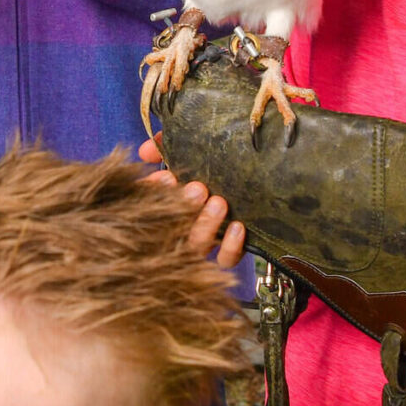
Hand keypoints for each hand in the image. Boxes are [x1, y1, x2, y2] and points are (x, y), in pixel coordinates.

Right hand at [136, 137, 246, 267]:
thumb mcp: (187, 149)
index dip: (154, 192)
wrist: (260, 178)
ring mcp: (207, 238)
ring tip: (219, 202)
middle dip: (183, 207)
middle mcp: (184, 223)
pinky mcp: (230, 249)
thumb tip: (145, 149)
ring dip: (206, 224)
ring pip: (197, 245)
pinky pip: (226, 259)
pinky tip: (238, 226)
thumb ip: (164, 146)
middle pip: (172, 226)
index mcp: (170, 201)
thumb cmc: (213, 164)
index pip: (150, 201)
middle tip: (198, 188)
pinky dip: (231, 246)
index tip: (166, 177)